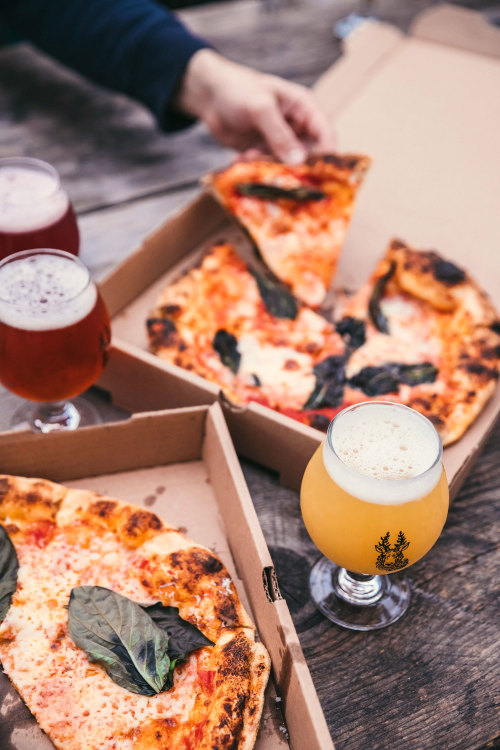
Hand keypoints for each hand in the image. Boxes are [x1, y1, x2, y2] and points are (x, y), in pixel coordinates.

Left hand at [174, 49, 334, 162]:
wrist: (208, 94)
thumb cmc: (238, 89)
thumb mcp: (260, 108)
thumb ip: (279, 134)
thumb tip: (299, 161)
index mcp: (304, 108)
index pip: (325, 132)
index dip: (327, 153)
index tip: (322, 174)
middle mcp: (296, 127)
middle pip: (307, 154)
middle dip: (294, 166)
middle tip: (280, 175)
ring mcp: (280, 141)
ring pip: (285, 164)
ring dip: (270, 166)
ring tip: (250, 157)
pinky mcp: (264, 152)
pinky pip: (267, 167)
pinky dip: (256, 167)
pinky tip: (240, 159)